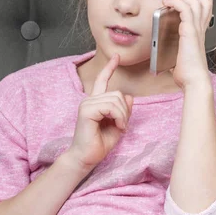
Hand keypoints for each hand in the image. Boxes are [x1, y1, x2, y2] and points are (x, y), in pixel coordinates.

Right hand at [67, 54, 133, 169]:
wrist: (87, 157)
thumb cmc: (99, 144)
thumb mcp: (118, 125)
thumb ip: (123, 111)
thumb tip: (129, 96)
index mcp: (95, 102)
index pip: (102, 80)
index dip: (110, 68)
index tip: (117, 57)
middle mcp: (90, 100)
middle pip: (117, 93)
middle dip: (125, 110)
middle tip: (123, 125)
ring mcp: (87, 104)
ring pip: (116, 100)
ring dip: (123, 115)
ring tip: (120, 127)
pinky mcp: (86, 110)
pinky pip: (110, 106)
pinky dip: (119, 116)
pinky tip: (117, 126)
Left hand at [162, 0, 213, 88]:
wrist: (194, 80)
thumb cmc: (188, 74)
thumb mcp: (181, 60)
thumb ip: (177, 54)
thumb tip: (167, 60)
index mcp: (200, 33)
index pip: (207, 8)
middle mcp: (201, 29)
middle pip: (203, 0)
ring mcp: (196, 29)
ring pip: (194, 1)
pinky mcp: (189, 31)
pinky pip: (185, 8)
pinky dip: (176, 1)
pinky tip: (168, 3)